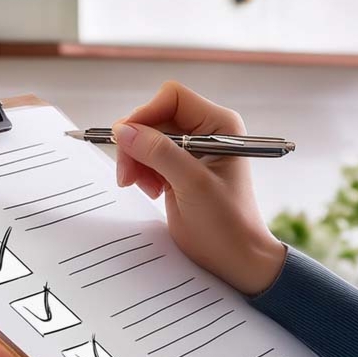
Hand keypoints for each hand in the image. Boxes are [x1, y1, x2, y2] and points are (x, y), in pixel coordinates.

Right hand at [113, 81, 285, 295]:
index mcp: (219, 125)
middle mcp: (206, 131)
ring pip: (146, 138)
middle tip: (128, 176)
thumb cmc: (226, 223)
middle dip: (136, 144)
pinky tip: (150, 190)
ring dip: (136, 160)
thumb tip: (122, 130)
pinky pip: (148, 156)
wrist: (235, 258)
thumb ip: (159, 153)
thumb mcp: (192, 185)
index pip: (172, 98)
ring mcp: (191, 150)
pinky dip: (141, 172)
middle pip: (154, 118)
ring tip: (142, 186)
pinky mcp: (178, 167)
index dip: (145, 115)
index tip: (127, 142)